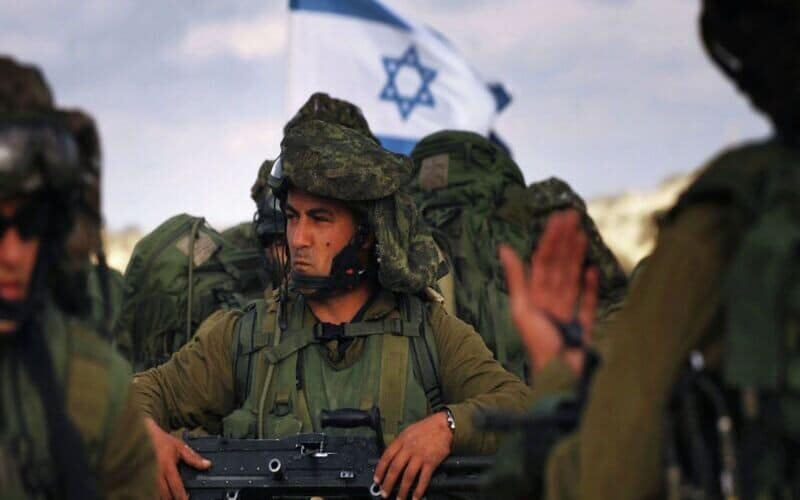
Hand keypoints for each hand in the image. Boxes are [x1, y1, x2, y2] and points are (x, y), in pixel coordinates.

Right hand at [144, 417, 210, 499]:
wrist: (143, 435)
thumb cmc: (162, 441)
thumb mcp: (180, 447)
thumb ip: (193, 458)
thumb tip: (207, 464)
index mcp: (168, 466)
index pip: (176, 485)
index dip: (182, 496)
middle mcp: (156, 473)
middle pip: (165, 494)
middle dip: (172, 499)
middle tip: (180, 499)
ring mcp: (147, 477)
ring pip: (155, 494)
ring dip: (163, 497)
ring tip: (170, 497)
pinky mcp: (140, 478)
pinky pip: (148, 490)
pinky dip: (154, 493)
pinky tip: (160, 493)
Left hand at [373, 411, 452, 499]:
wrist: (444, 425)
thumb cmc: (426, 427)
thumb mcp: (408, 431)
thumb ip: (399, 444)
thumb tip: (391, 457)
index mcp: (401, 440)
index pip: (386, 456)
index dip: (380, 470)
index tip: (377, 480)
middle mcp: (409, 449)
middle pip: (395, 468)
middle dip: (388, 483)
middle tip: (384, 493)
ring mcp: (420, 456)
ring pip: (408, 476)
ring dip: (402, 490)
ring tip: (399, 499)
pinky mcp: (431, 462)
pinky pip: (423, 478)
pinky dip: (419, 489)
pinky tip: (415, 497)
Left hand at [499, 210, 598, 376]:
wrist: (561, 376)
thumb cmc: (539, 346)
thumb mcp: (523, 309)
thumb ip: (517, 278)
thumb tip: (504, 247)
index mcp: (534, 299)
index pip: (542, 262)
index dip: (550, 240)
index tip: (558, 219)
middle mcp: (549, 304)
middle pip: (558, 266)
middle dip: (565, 241)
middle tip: (573, 216)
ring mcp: (567, 315)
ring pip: (572, 280)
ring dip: (576, 257)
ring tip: (582, 234)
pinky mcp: (582, 328)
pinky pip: (586, 304)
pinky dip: (589, 287)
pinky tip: (591, 270)